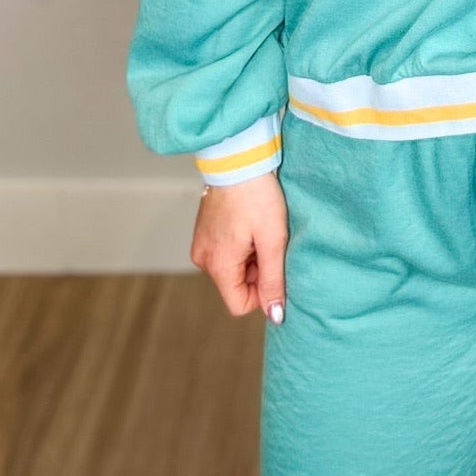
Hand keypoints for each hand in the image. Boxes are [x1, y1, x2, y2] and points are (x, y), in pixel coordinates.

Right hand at [190, 170, 288, 322]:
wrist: (238, 159)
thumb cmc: (257, 196)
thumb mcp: (273, 240)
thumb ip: (273, 280)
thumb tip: (275, 315)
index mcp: (218, 265)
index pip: (239, 305)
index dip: (261, 293)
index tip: (274, 266)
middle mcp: (203, 259)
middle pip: (236, 286)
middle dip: (257, 271)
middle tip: (268, 241)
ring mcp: (201, 245)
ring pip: (232, 269)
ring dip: (250, 256)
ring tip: (259, 228)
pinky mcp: (204, 232)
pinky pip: (225, 253)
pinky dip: (241, 245)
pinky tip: (249, 223)